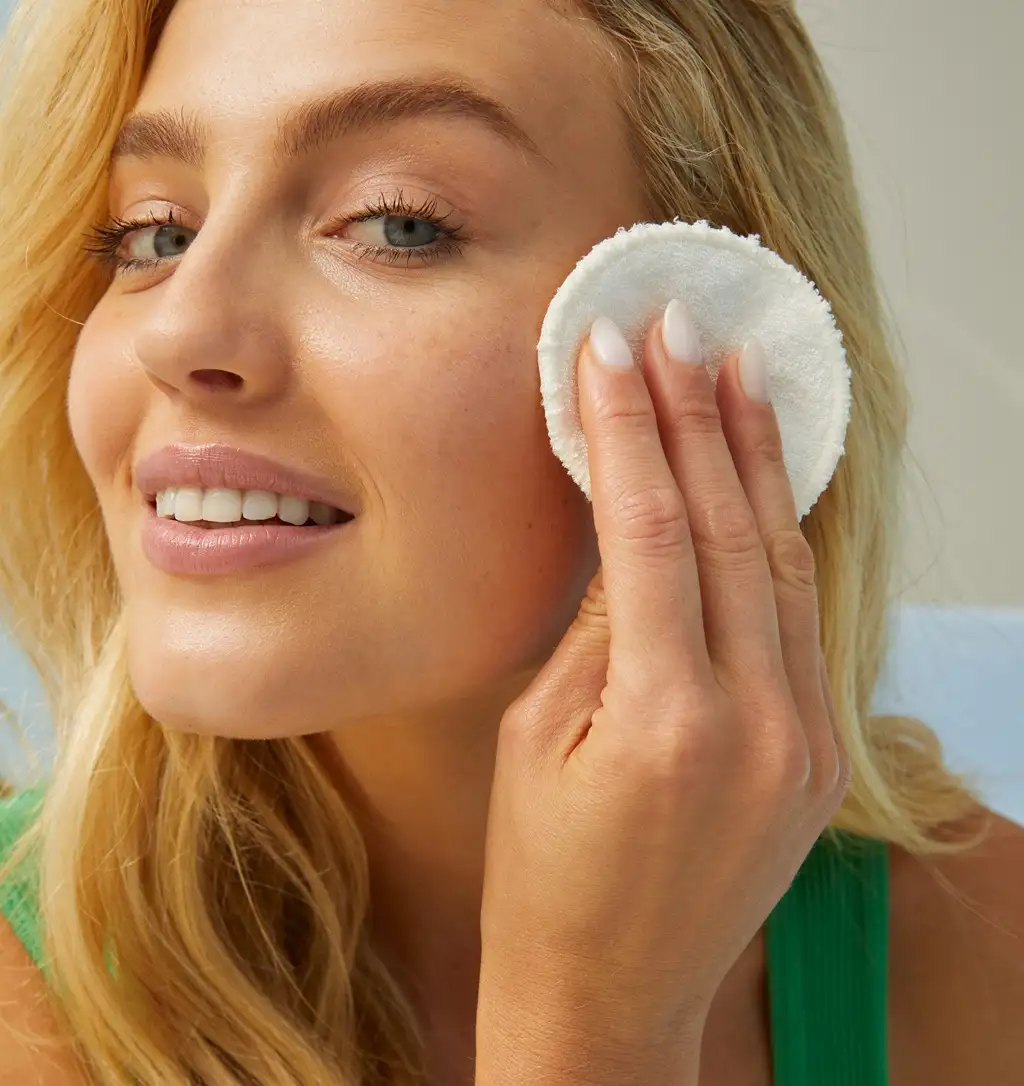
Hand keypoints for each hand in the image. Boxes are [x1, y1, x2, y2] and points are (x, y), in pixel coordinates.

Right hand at [475, 303, 850, 1085]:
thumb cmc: (544, 875)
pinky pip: (801, 616)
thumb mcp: (541, 737)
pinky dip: (777, 534)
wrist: (610, 994)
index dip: (629, 427)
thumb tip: (629, 527)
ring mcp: (805, 738)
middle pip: (727, 527)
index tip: (611, 350)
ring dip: (754, 461)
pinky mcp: (819, 751)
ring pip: (782, 562)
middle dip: (700, 417)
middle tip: (680, 331)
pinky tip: (762, 476)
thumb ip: (600, 626)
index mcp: (666, 720)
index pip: (650, 529)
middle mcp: (758, 722)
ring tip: (735, 374)